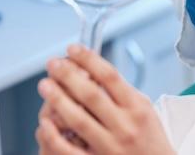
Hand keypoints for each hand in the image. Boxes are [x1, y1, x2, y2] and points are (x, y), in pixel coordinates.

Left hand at [36, 44, 174, 154]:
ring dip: (58, 99)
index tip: (73, 50)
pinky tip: (44, 123)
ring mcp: (110, 145)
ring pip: (78, 119)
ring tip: (45, 85)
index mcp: (137, 107)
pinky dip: (54, 136)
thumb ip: (123, 92)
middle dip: (69, 75)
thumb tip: (94, 71)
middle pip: (91, 94)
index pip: (110, 76)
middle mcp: (124, 125)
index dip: (89, 60)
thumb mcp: (145, 109)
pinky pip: (69, 150)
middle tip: (54, 64)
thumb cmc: (150, 139)